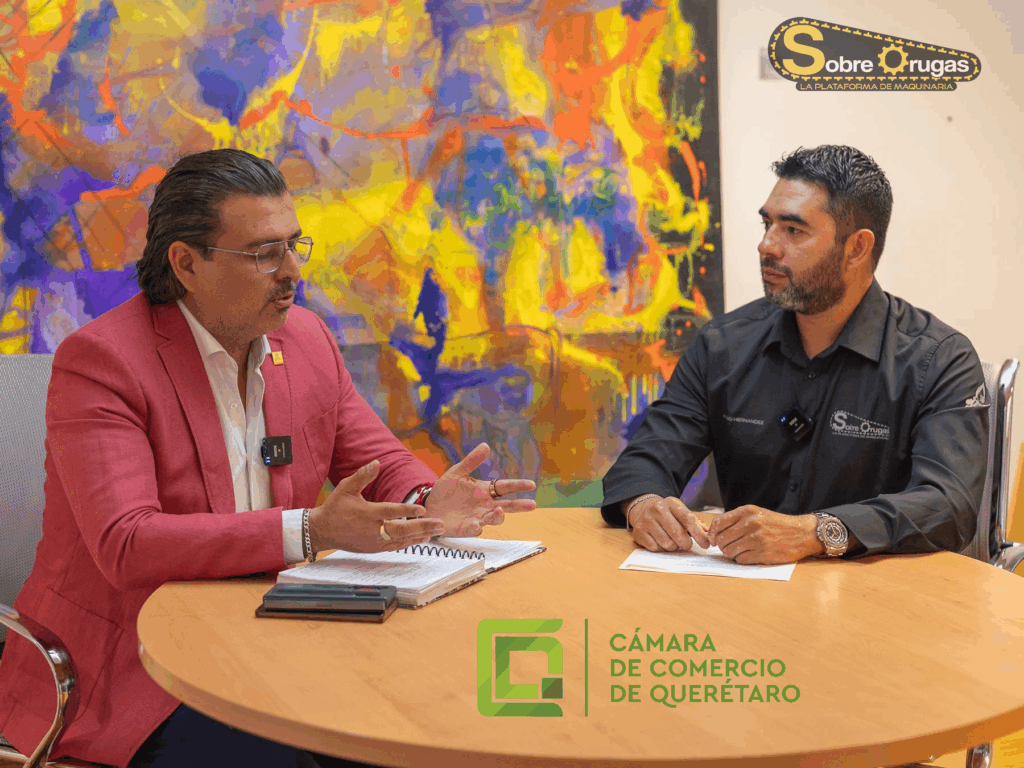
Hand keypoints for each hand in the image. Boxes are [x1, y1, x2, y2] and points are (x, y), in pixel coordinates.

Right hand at [308, 460, 443, 552]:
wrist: (323, 531)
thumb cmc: (336, 507)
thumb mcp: (346, 488)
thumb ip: (362, 475)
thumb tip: (377, 462)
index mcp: (367, 513)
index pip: (390, 512)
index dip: (407, 511)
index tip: (423, 510)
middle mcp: (372, 529)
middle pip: (401, 530)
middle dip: (423, 527)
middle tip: (440, 524)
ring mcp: (374, 541)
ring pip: (401, 540)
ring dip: (420, 536)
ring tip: (436, 531)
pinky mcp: (374, 548)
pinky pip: (395, 546)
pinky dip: (409, 543)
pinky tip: (421, 538)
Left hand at [425, 443, 537, 536]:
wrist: (429, 507)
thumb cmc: (446, 489)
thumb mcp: (457, 472)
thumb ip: (471, 461)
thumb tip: (486, 445)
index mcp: (485, 490)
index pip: (505, 487)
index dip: (518, 486)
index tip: (531, 484)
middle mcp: (486, 505)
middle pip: (508, 506)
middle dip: (520, 506)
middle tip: (532, 505)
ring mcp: (478, 517)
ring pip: (495, 519)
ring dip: (498, 516)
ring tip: (498, 511)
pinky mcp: (467, 529)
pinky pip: (475, 529)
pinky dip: (476, 527)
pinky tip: (475, 524)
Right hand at [627, 496, 710, 551]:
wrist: (642, 509)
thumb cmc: (667, 513)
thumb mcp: (680, 512)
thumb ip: (695, 522)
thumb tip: (708, 534)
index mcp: (671, 503)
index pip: (688, 519)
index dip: (698, 534)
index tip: (706, 544)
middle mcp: (657, 509)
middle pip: (677, 534)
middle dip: (686, 543)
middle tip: (687, 545)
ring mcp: (646, 520)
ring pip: (667, 543)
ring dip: (673, 547)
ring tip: (672, 541)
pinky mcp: (638, 532)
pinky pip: (655, 548)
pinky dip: (661, 548)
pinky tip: (660, 542)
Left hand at [706, 506, 821, 563]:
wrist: (801, 533)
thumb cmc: (776, 524)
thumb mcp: (756, 514)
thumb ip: (736, 520)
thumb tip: (714, 533)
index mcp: (747, 512)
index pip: (718, 523)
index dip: (712, 533)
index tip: (713, 539)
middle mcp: (750, 524)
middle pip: (721, 539)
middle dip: (722, 545)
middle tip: (729, 546)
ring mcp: (756, 539)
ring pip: (729, 551)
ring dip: (731, 553)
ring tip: (740, 550)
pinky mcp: (762, 554)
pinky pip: (740, 560)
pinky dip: (742, 559)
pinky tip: (750, 555)